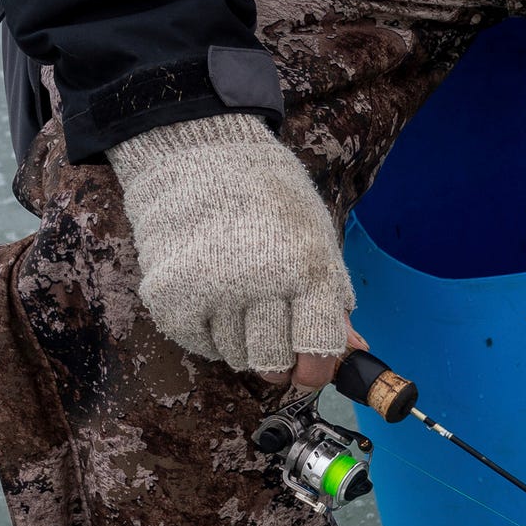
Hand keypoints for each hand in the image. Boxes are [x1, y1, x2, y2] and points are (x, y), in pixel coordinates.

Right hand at [105, 113, 354, 387]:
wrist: (197, 153)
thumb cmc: (266, 199)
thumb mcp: (314, 238)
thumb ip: (331, 296)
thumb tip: (354, 349)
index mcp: (308, 269)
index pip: (319, 344)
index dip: (317, 369)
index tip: (310, 372)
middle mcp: (263, 282)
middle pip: (273, 359)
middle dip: (277, 363)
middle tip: (272, 348)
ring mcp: (214, 289)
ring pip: (234, 356)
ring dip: (240, 344)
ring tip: (238, 309)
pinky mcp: (172, 294)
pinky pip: (197, 343)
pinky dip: (206, 334)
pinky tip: (211, 305)